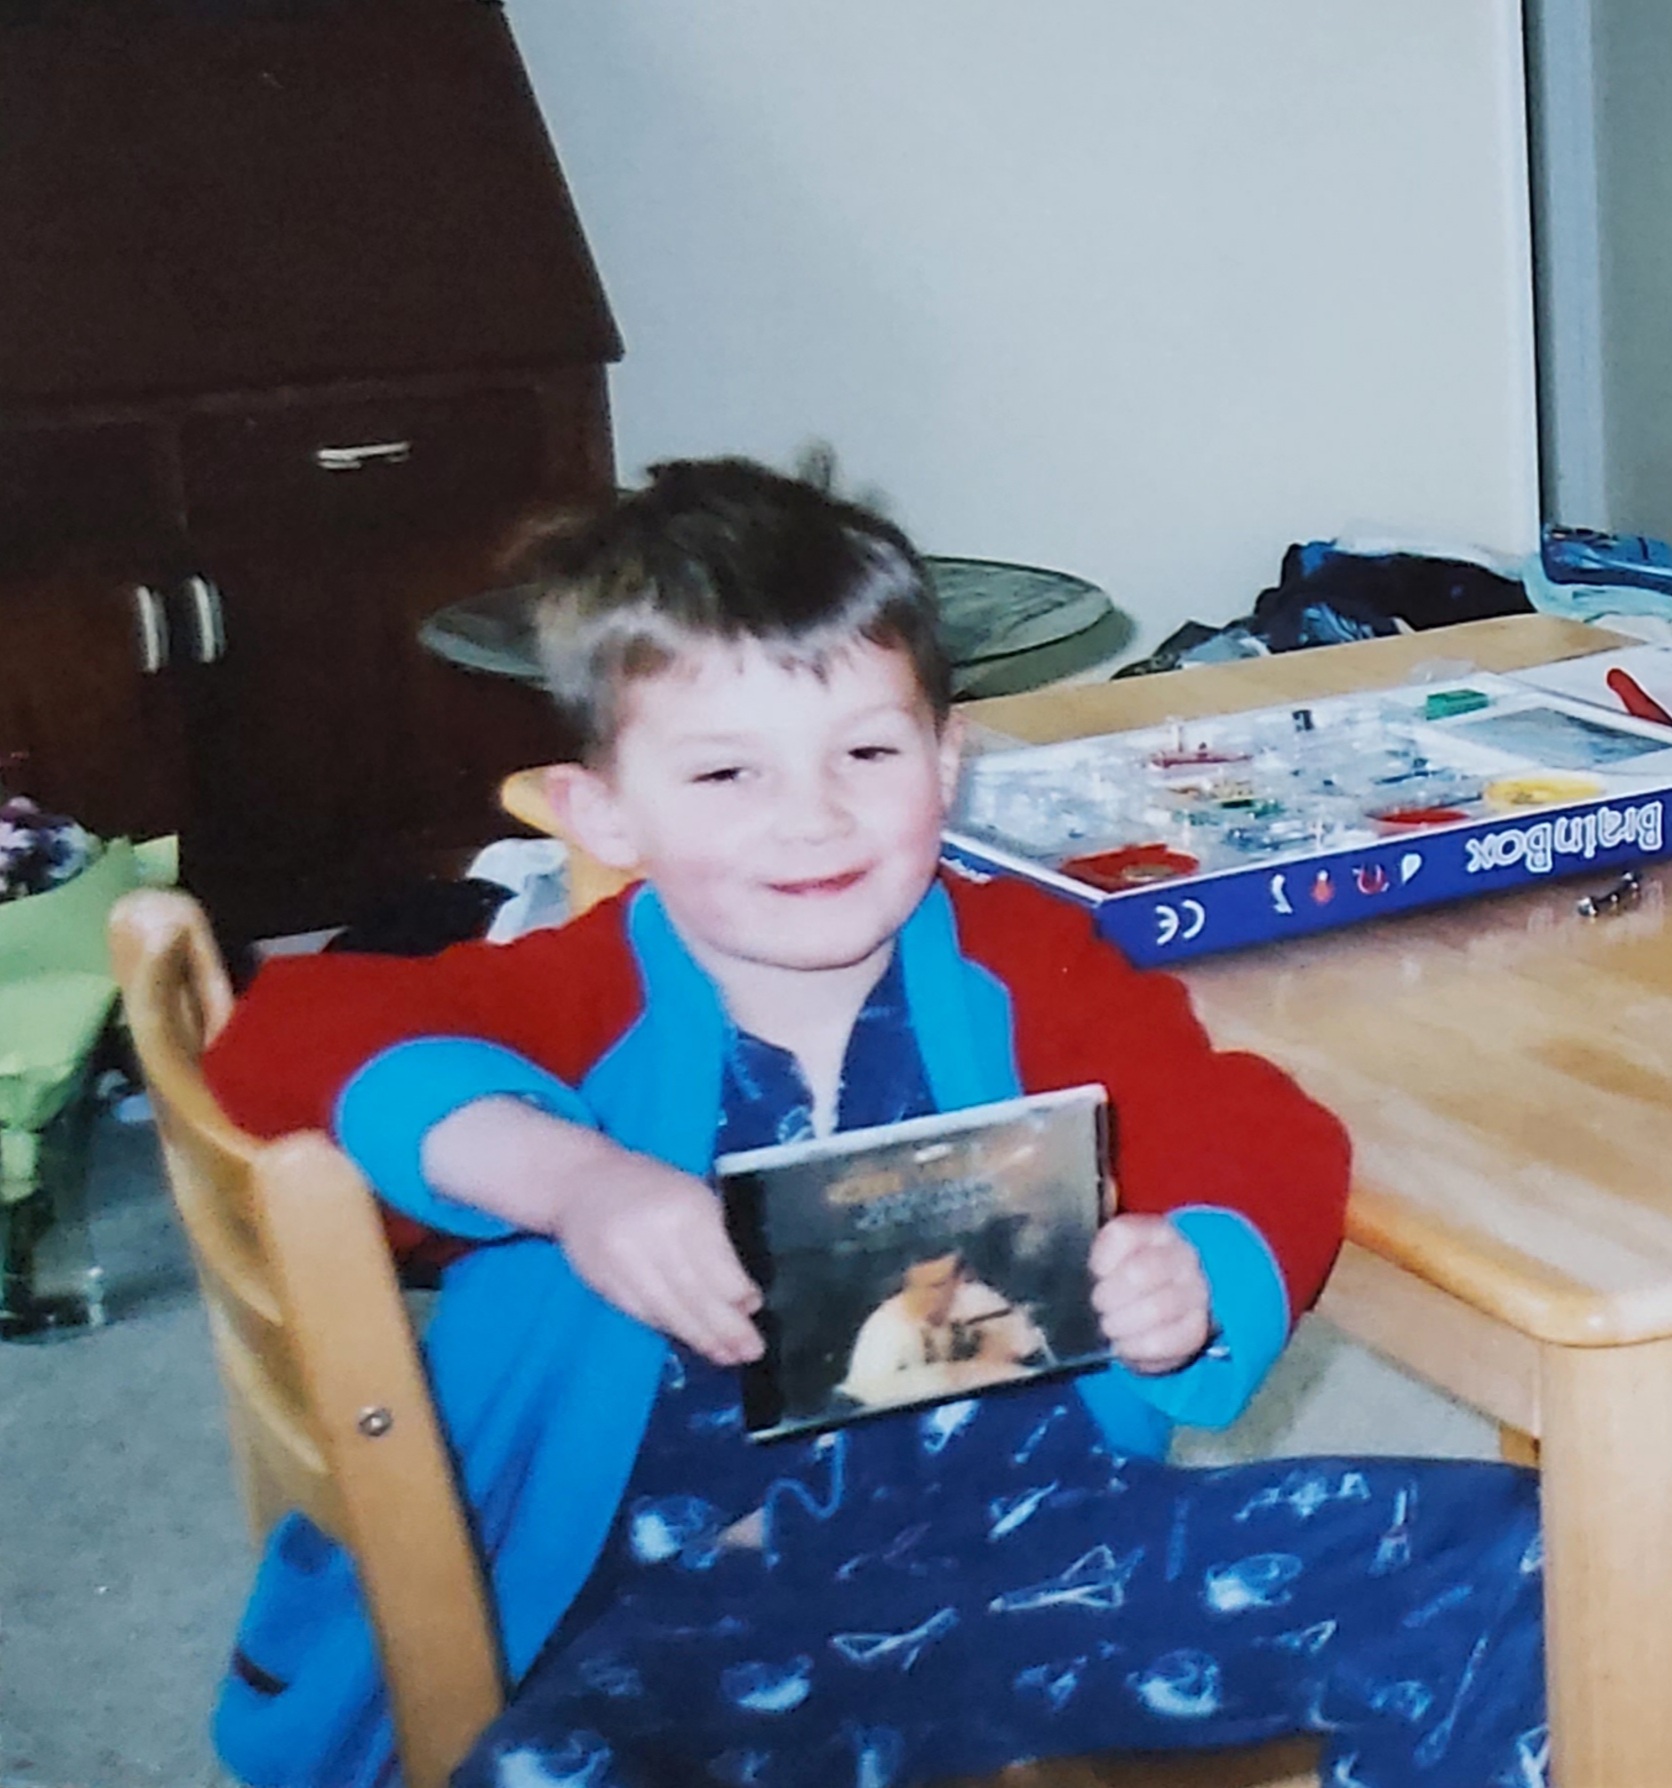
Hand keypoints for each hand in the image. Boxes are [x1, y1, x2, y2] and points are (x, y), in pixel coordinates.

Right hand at [557, 1146, 764, 1366]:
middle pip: (694, 1293)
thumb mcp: (693, 1195)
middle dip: (725, 1328)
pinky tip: (691, 1340)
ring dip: (700, 1338)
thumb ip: (717, 1240)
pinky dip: (671, 1330)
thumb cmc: (651, 1187)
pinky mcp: (604, 1283)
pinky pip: (644, 1314)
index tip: (754, 1308)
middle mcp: (653, 1236)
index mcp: (685, 1209)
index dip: (736, 1293)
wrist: (581, 1183)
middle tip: (750, 1351)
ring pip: (669, 1311)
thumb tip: (743, 1298)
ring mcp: (624, 1262)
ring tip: (726, 1356)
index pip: (715, 1263)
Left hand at [1089, 1214, 1211, 1374]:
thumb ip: (1094, 1261)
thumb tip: (1067, 1277)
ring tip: (1108, 1327)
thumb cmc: (1126, 1278)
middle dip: (1109, 1296)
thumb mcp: (1110, 1259)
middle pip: (1140, 1272)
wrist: (1167, 1304)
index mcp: (1154, 1231)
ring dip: (1122, 1323)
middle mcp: (1181, 1255)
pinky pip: (1167, 1341)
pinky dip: (1137, 1348)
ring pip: (1157, 1308)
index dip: (1101, 1259)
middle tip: (1097, 1306)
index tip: (1093, 1274)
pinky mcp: (1197, 1328)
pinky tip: (1124, 1346)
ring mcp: (1194, 1291)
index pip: (1123, 1235)